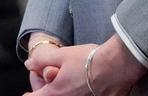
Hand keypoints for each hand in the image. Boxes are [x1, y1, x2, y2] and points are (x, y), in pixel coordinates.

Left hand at [24, 34, 145, 95]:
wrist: (118, 65)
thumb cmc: (90, 59)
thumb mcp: (62, 54)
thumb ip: (43, 60)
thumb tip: (29, 64)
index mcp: (56, 92)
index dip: (31, 92)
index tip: (32, 86)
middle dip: (48, 86)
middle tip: (54, 72)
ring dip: (64, 89)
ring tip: (72, 76)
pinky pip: (80, 95)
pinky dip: (78, 90)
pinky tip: (84, 80)